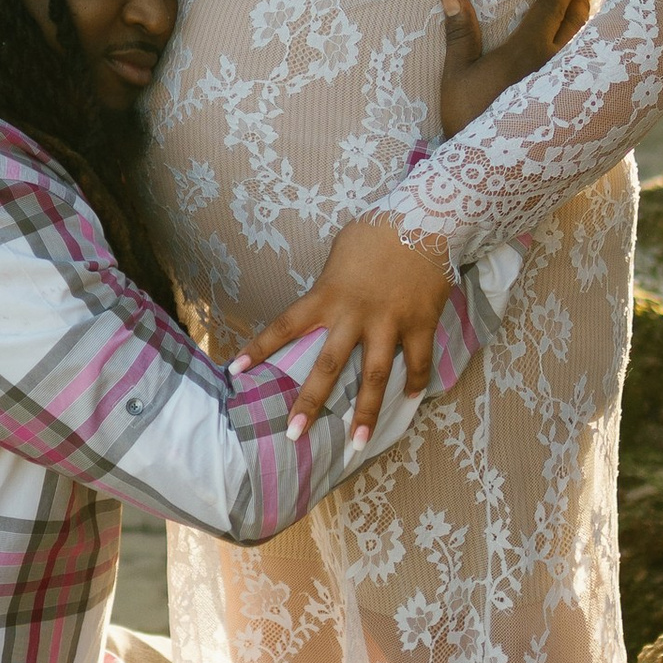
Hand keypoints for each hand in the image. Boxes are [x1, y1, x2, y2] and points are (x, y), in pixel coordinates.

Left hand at [238, 217, 454, 438]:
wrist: (427, 218)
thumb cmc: (379, 230)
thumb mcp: (341, 250)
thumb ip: (331, 280)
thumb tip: (326, 297)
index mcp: (327, 295)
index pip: (284, 325)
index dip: (259, 349)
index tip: (235, 370)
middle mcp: (354, 315)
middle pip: (327, 367)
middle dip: (309, 404)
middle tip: (293, 435)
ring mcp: (389, 323)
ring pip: (374, 377)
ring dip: (365, 412)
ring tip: (357, 443)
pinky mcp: (420, 325)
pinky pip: (418, 363)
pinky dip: (415, 384)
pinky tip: (409, 402)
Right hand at [437, 0, 589, 136]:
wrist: (488, 167)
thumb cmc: (468, 117)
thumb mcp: (457, 75)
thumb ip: (460, 34)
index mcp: (528, 49)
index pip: (554, 6)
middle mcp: (556, 63)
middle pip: (578, 20)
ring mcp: (567, 84)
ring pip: (587, 44)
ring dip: (586, 25)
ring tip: (582, 13)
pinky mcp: (571, 103)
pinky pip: (587, 69)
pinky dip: (587, 53)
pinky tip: (584, 54)